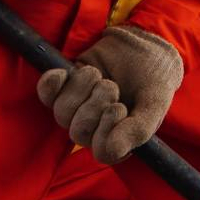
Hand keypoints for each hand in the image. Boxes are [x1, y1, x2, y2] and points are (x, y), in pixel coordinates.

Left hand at [35, 26, 183, 163]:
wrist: (143, 47)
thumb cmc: (152, 80)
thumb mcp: (154, 105)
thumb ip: (138, 131)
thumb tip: (113, 151)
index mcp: (118, 140)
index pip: (101, 151)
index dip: (106, 130)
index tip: (120, 107)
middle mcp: (94, 129)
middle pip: (78, 132)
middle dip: (96, 105)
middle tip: (112, 86)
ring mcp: (77, 108)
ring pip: (62, 113)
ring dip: (81, 90)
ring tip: (99, 76)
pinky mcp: (65, 88)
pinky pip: (46, 95)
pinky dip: (51, 84)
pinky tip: (64, 73)